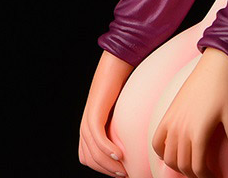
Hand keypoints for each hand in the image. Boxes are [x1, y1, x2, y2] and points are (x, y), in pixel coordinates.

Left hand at [79, 50, 133, 175]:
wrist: (119, 61)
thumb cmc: (127, 83)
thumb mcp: (125, 109)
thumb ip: (125, 124)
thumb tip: (140, 138)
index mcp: (91, 126)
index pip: (89, 157)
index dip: (103, 168)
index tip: (122, 172)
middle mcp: (86, 125)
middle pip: (89, 159)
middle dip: (106, 170)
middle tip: (124, 174)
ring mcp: (88, 118)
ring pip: (93, 152)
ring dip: (108, 165)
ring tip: (123, 169)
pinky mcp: (94, 112)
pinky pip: (97, 138)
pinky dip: (107, 149)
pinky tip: (120, 154)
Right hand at [152, 47, 227, 177]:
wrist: (216, 66)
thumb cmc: (227, 90)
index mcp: (198, 134)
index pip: (197, 167)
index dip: (206, 176)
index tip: (214, 175)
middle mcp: (181, 130)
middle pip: (181, 165)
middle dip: (193, 173)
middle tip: (205, 172)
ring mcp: (172, 122)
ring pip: (168, 157)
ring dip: (178, 166)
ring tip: (191, 165)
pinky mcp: (167, 114)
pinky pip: (156, 141)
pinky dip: (161, 152)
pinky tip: (171, 154)